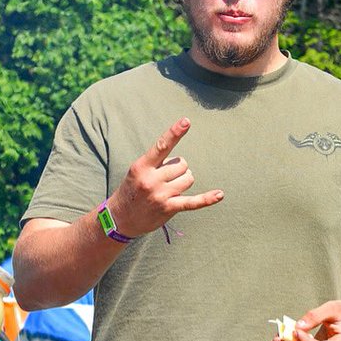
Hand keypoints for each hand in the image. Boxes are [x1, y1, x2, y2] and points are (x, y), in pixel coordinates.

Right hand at [107, 118, 223, 237]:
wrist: (120, 219)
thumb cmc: (132, 191)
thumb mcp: (137, 172)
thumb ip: (157, 164)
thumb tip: (182, 164)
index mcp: (141, 167)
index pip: (161, 146)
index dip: (174, 133)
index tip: (186, 121)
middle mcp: (151, 180)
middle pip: (181, 165)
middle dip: (178, 170)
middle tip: (165, 179)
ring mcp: (160, 195)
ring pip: (188, 179)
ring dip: (183, 182)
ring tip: (169, 189)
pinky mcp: (168, 208)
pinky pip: (192, 202)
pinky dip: (207, 199)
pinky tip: (220, 194)